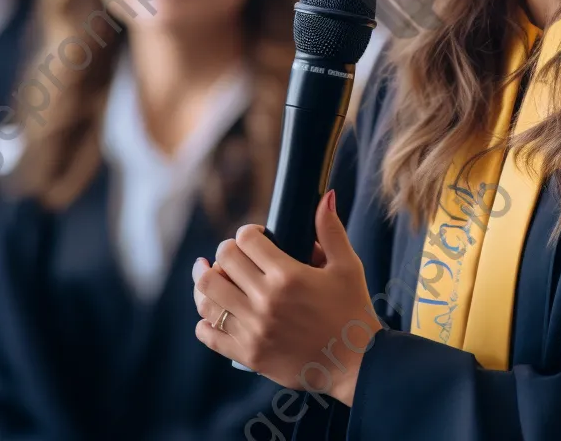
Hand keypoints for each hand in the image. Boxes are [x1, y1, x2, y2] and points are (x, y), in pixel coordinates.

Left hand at [192, 189, 381, 406]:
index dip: (248, 232)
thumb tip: (326, 196)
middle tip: (234, 253)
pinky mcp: (248, 356)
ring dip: (205, 281)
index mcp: (288, 276)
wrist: (355, 363)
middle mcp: (265, 302)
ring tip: (209, 274)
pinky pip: (209, 335)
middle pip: (222, 264)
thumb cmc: (353, 309)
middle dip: (225, 251)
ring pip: (207, 297)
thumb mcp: (347, 265)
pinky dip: (204, 320)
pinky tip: (212, 312)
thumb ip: (330, 230)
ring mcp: (253, 330)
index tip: (255, 235)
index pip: (246, 241)